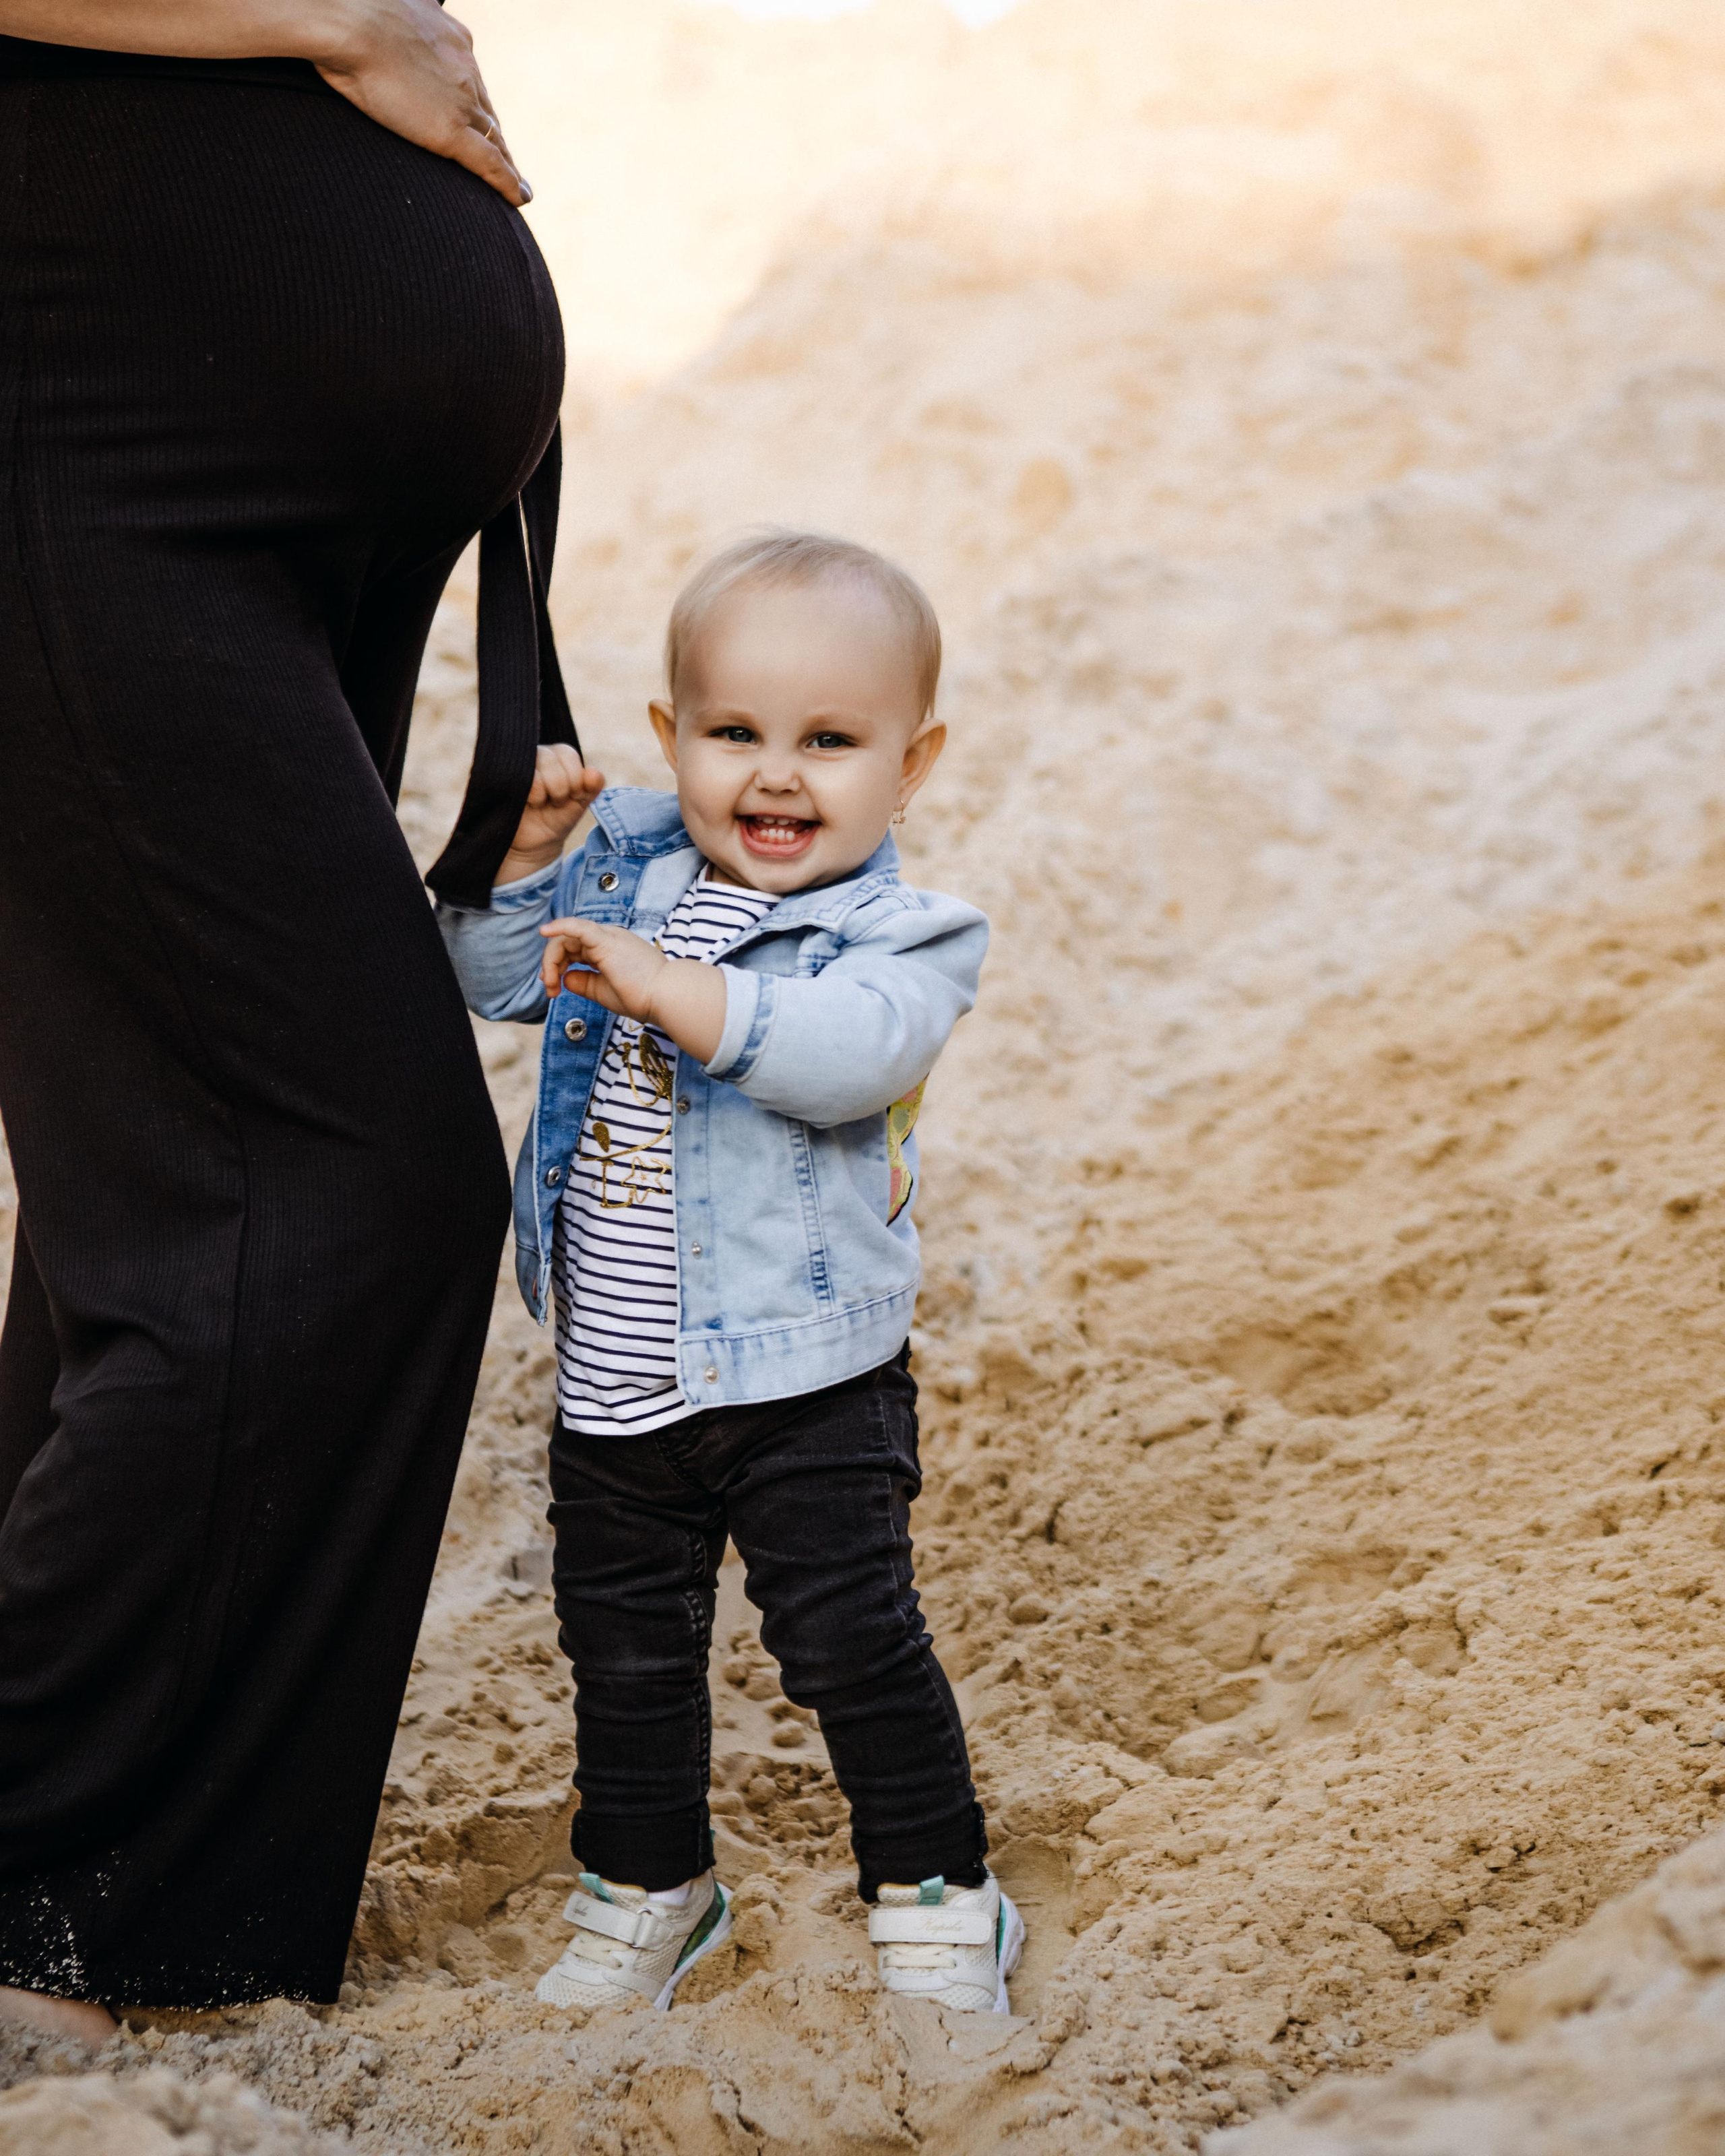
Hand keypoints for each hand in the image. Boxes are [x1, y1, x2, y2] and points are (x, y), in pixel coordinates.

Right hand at [312, 0, 532, 205]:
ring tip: (515, 186)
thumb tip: (381, 33)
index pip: (469, 79)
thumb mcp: (382, 14)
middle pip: (485, 110)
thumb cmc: (348, 13)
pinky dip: (507, 183)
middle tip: (502, 159)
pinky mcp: (452, 130)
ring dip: (505, 162)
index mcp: (450, 37)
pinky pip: (490, 162)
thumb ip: (394, 29)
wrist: (347, 19)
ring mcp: (461, 100)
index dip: (473, 103)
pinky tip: (519, 198)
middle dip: (492, 134)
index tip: (475, 118)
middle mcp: (464, 67)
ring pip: (493, 138)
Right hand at [495, 745, 605, 885]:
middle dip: (560, 787)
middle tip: (555, 802)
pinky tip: (528, 804)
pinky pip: (518, 777)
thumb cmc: (557, 818)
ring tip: (540, 804)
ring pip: (534, 767)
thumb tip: (594, 773)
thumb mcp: (579, 804)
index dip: (575, 778)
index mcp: (556, 755)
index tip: (573, 796)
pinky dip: (531, 794)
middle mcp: (535, 755)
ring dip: (543, 792)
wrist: (534, 844)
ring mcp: (516, 765)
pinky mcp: (500, 778)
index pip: (568, 753)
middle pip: (551, 758)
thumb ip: (592, 787)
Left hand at [540, 919, 727, 1065]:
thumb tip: (564, 978)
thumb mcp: (603, 991)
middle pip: (566, 943)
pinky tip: (544, 931)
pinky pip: (577, 927)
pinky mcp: (606, 940)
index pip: (574, 950)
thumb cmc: (642, 996)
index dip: (557, 967)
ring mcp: (607, 937)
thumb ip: (584, 983)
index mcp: (608, 949)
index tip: (553, 991)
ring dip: (552, 960)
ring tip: (550, 983)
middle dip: (551, 965)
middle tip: (549, 989)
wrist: (665, 997)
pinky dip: (559, 926)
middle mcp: (607, 938)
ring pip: (567, 938)